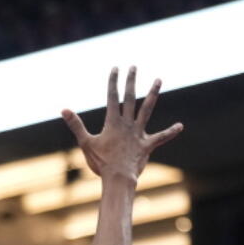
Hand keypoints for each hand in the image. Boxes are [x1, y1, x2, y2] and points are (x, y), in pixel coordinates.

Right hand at [62, 66, 183, 182]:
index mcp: (113, 122)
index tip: (115, 68)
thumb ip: (76, 125)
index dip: (113, 82)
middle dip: (131, 81)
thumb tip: (64, 110)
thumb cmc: (101, 162)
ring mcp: (139, 134)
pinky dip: (170, 132)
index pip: (112, 97)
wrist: (118, 177)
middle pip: (130, 98)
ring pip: (147, 109)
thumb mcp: (86, 143)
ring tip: (158, 80)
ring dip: (153, 94)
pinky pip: (161, 137)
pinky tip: (180, 126)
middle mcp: (127, 124)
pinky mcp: (147, 145)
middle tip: (133, 67)